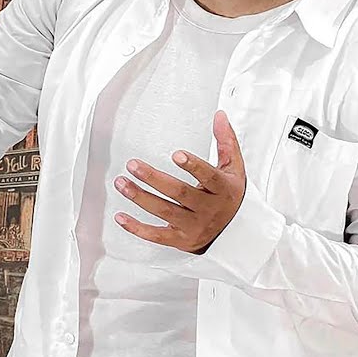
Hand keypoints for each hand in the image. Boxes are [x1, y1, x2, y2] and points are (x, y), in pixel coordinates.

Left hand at [114, 110, 244, 253]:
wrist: (236, 235)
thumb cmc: (231, 196)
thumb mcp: (234, 169)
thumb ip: (226, 141)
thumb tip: (219, 116)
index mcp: (222, 189)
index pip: (209, 177)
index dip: (193, 166)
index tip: (176, 155)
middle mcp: (207, 209)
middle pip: (179, 193)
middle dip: (153, 178)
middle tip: (133, 165)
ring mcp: (193, 227)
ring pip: (164, 212)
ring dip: (140, 197)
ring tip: (121, 182)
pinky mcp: (181, 240)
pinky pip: (156, 236)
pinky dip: (137, 228)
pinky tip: (121, 216)